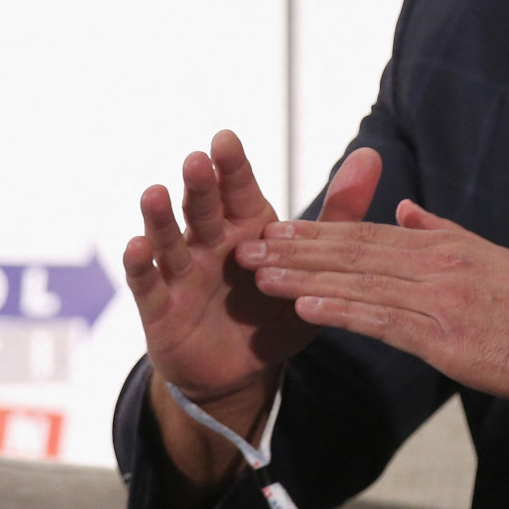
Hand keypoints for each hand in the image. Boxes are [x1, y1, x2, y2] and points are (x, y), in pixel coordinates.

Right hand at [122, 133, 377, 487]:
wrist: (243, 370)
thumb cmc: (276, 307)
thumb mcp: (313, 263)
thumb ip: (340, 211)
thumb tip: (372, 154)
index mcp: (247, 226)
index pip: (238, 189)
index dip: (232, 166)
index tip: (226, 138)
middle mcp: (210, 242)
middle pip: (203, 207)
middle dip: (200, 184)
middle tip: (198, 160)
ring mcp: (182, 273)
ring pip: (169, 239)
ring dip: (160, 217)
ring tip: (154, 193)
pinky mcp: (160, 309)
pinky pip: (148, 284)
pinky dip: (140, 266)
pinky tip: (137, 246)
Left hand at [240, 162, 508, 417]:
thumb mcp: (490, 255)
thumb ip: (442, 231)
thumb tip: (406, 207)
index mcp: (444, 247)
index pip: (369, 234)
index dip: (318, 231)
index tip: (276, 229)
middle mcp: (437, 265)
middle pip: (354, 252)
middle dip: (297, 249)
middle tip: (248, 246)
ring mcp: (440, 300)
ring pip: (360, 282)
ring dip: (305, 277)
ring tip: (260, 274)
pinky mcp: (445, 337)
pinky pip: (384, 321)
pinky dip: (343, 310)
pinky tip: (307, 306)